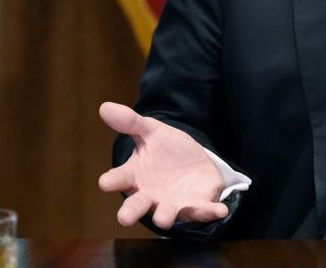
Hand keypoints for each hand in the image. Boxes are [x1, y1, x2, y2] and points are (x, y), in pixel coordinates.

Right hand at [98, 102, 228, 228]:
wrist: (193, 161)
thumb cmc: (166, 150)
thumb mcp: (152, 132)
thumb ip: (131, 122)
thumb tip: (104, 106)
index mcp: (135, 176)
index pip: (119, 179)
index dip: (111, 181)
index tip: (105, 182)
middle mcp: (149, 195)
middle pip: (136, 206)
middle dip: (130, 212)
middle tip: (124, 218)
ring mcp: (172, 203)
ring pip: (166, 214)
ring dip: (165, 216)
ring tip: (163, 219)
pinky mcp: (195, 206)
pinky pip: (202, 211)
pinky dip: (210, 212)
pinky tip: (220, 210)